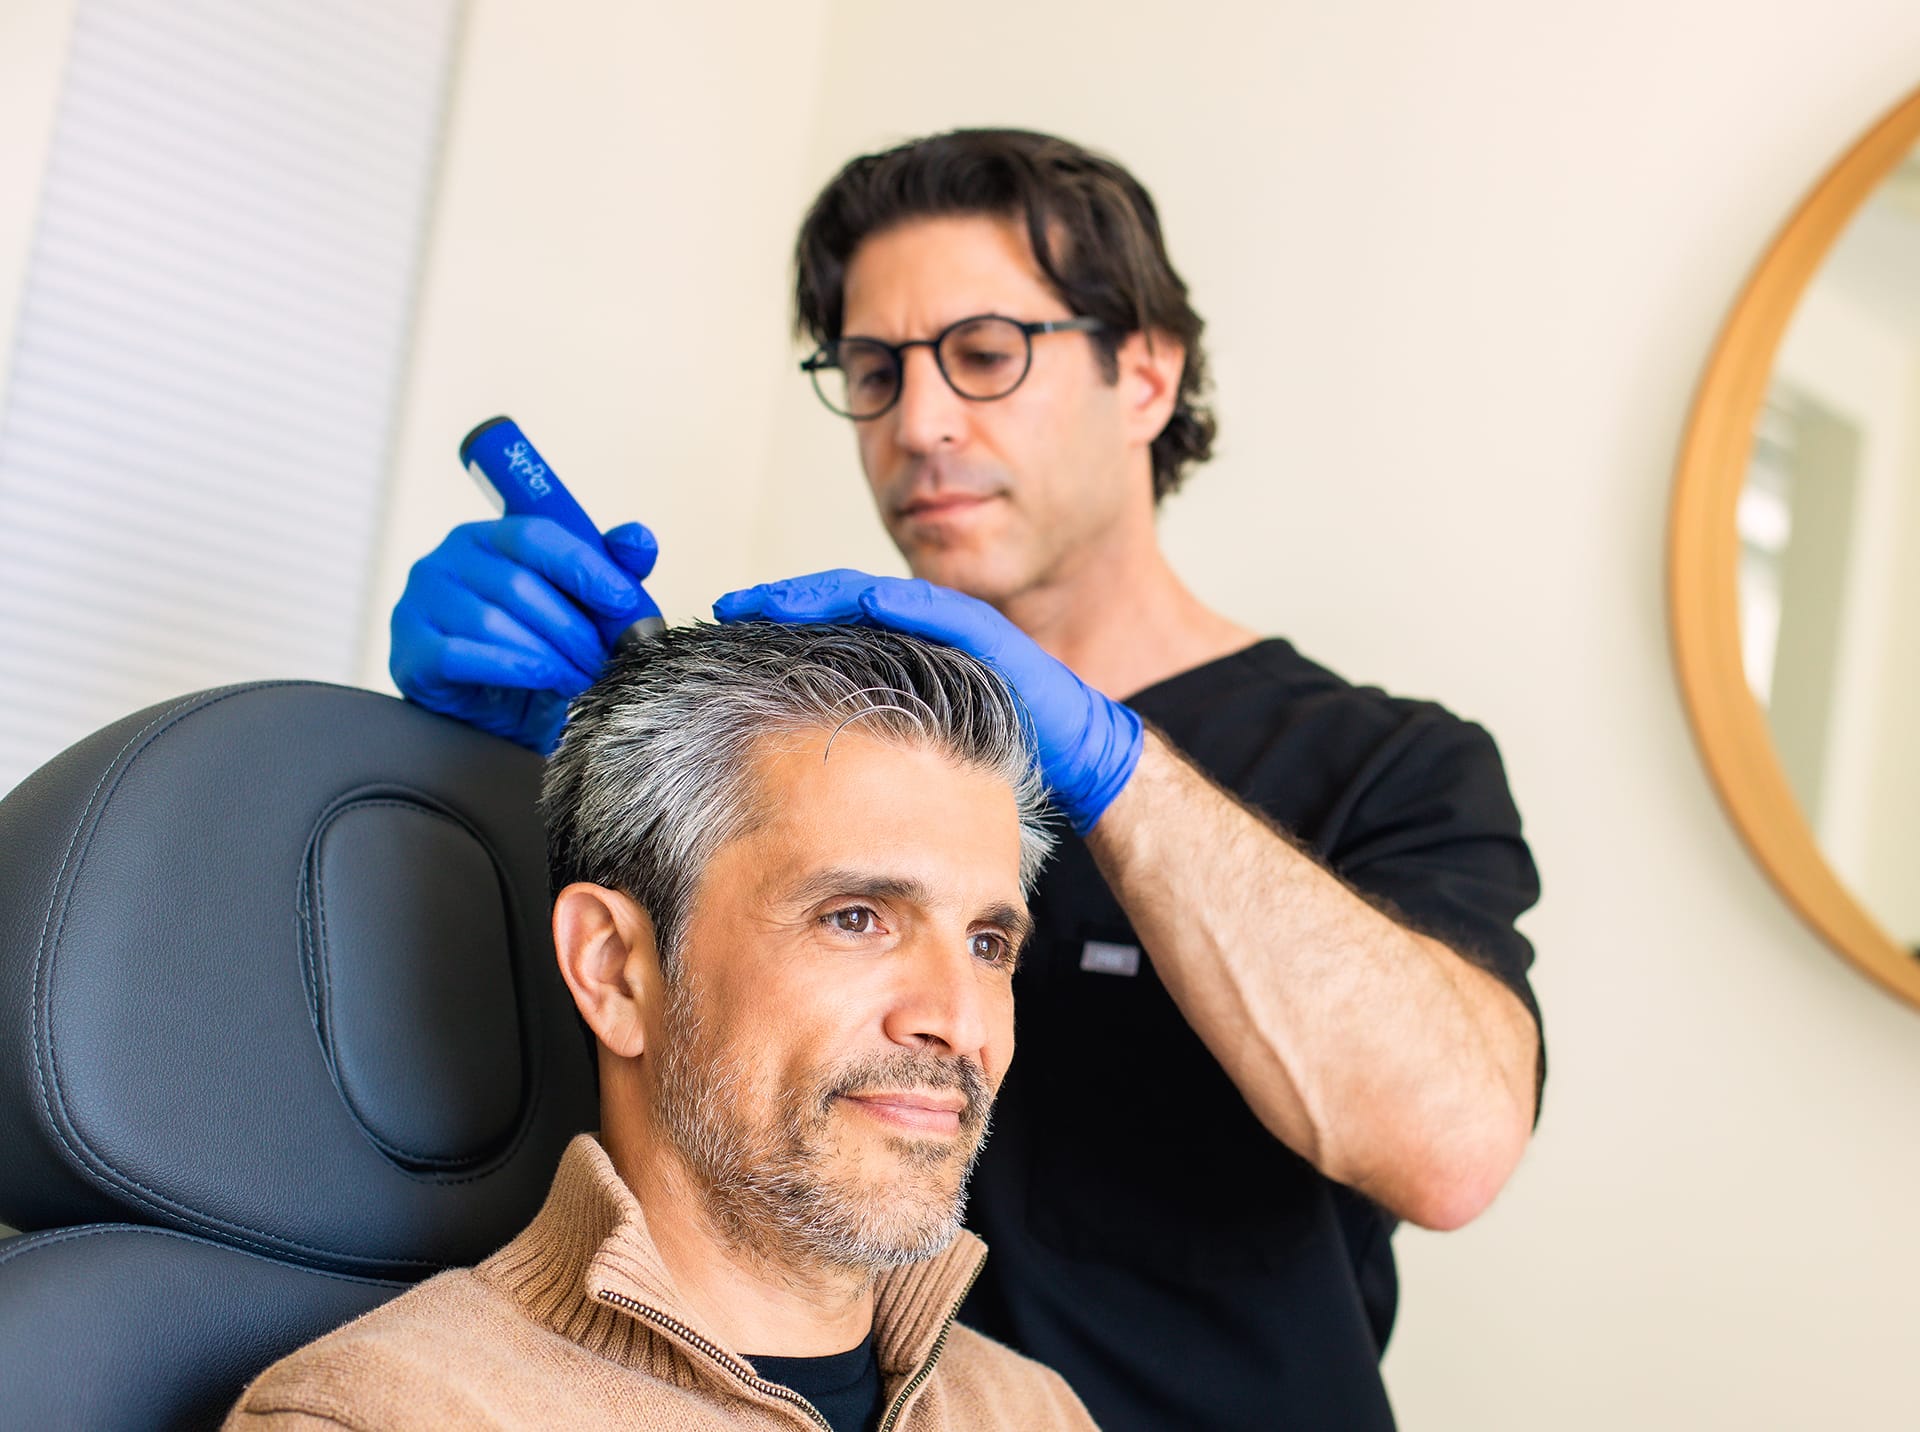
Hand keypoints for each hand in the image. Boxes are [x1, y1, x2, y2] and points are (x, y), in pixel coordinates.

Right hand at [390, 517, 657, 752]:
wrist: (494, 718)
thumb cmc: (537, 650)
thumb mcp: (579, 609)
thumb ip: (609, 571)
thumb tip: (640, 540)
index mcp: (489, 536)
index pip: (537, 535)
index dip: (584, 567)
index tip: (623, 600)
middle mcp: (447, 560)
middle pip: (518, 584)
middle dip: (573, 628)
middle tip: (608, 659)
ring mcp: (419, 602)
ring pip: (492, 621)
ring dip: (548, 655)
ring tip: (580, 679)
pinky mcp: (409, 649)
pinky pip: (460, 655)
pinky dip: (512, 669)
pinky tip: (544, 682)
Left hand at [713, 570, 1142, 832]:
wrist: (1075, 754)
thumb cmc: (993, 751)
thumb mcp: (911, 739)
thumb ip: (867, 726)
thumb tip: (800, 745)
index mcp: (900, 645)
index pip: (827, 619)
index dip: (778, 615)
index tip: (726, 623)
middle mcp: (923, 625)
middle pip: (839, 598)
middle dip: (784, 599)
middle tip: (731, 604)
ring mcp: (955, 624)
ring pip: (877, 595)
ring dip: (824, 595)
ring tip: (777, 599)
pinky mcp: (988, 637)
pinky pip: (937, 613)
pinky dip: (898, 604)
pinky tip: (863, 603)